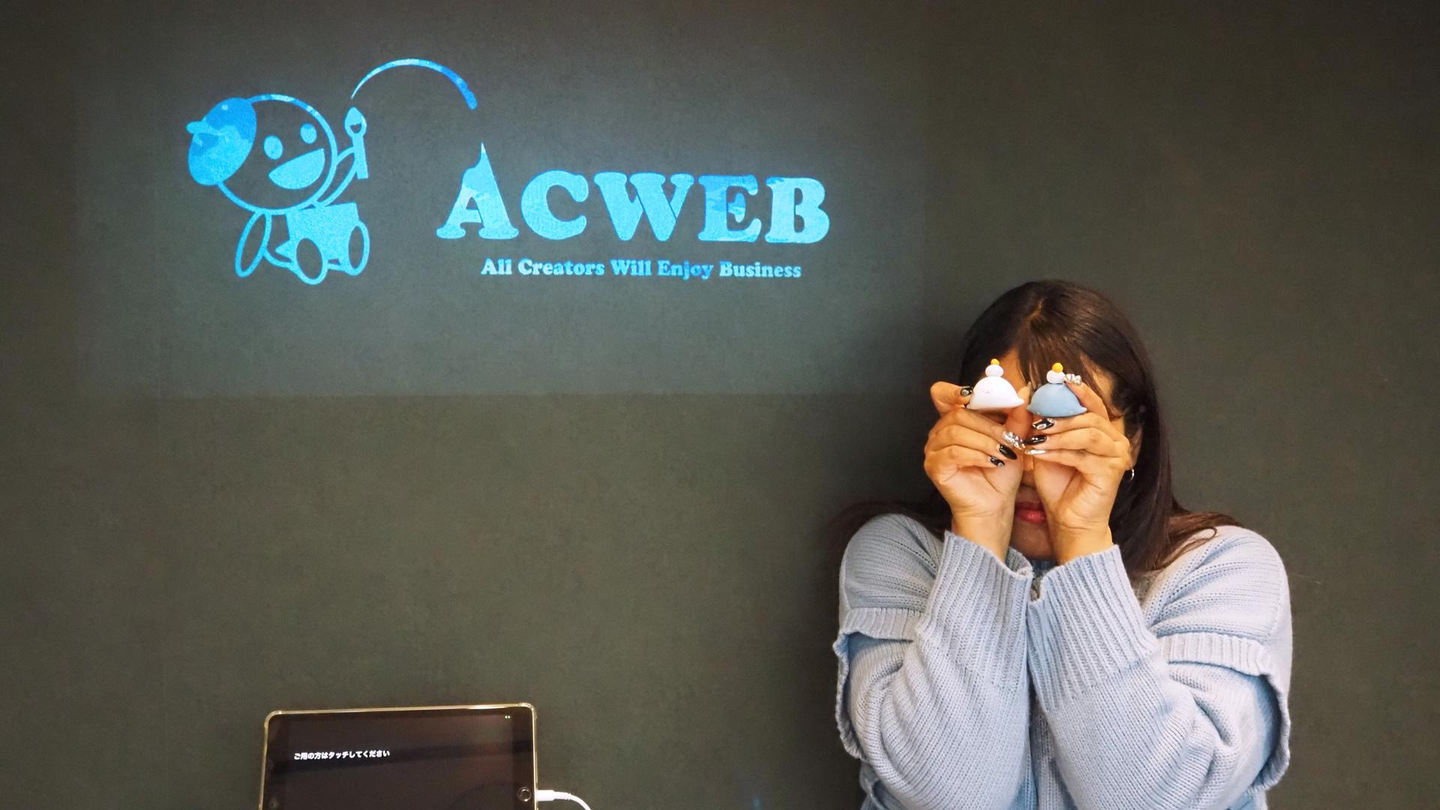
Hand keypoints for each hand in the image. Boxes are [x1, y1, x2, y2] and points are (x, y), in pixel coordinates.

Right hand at [925, 381, 1032, 557]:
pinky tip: (993, 463)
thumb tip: (1024, 389)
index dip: (953, 390)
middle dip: (988, 426)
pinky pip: (953, 452)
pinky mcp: (934, 466)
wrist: (995, 504)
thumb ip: (1017, 415)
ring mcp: (933, 449)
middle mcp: (939, 432)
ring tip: (1004, 455)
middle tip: (1010, 440)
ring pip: (956, 432)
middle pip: (958, 414)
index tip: (973, 394)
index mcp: (955, 419)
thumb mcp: (1014, 439)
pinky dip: (976, 455)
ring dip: (985, 442)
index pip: (942, 394)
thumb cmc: (1001, 471)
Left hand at [1026, 379, 1132, 561]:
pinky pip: (1082, 455)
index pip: (1092, 403)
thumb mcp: (1047, 447)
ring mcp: (1117, 456)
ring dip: (1057, 434)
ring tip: (1033, 438)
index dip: (1075, 390)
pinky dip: (1057, 453)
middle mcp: (1116, 440)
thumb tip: (1028, 395)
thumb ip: (1043, 423)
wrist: (1068, 520)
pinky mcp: (1111, 472)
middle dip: (1058, 415)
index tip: (1053, 380)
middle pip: (1089, 416)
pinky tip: (1037, 455)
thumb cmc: (1059, 484)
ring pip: (1087, 433)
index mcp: (1104, 430)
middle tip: (1033, 418)